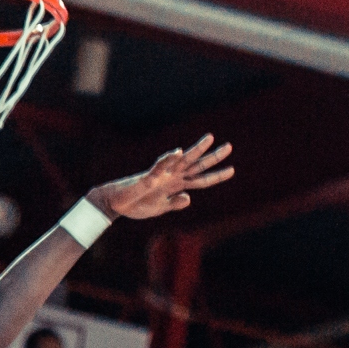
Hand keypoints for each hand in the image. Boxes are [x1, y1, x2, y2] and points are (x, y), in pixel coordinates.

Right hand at [86, 136, 233, 221]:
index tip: (232, 170)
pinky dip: (167, 160)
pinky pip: (159, 167)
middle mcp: (172, 177)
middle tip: (229, 147)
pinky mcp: (148, 177)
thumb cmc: (137, 205)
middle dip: (213, 157)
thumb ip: (175, 203)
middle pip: (197, 165)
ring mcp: (161, 175)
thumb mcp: (160, 209)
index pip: (201, 180)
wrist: (116, 204)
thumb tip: (189, 197)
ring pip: (183, 160)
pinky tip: (177, 152)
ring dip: (196, 150)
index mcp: (176, 186)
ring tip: (210, 138)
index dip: (216, 176)